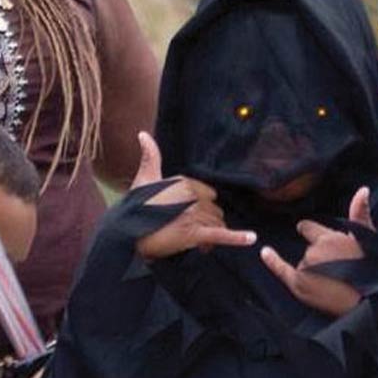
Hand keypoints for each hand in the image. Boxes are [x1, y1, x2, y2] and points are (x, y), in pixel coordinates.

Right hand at [132, 131, 257, 259]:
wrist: (126, 231)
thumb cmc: (135, 204)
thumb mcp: (144, 177)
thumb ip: (150, 155)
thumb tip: (143, 133)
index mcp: (186, 182)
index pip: (209, 194)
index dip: (202, 206)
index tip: (189, 215)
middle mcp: (193, 196)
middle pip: (215, 211)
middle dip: (207, 222)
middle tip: (191, 233)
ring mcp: (195, 215)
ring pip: (217, 223)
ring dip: (211, 234)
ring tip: (198, 244)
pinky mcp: (195, 234)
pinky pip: (220, 235)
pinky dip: (237, 238)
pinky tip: (251, 238)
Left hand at [261, 186, 371, 316]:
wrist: (367, 302)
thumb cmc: (372, 270)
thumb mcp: (368, 240)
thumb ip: (360, 213)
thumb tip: (363, 189)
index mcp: (329, 237)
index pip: (309, 229)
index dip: (314, 234)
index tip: (318, 238)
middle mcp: (314, 251)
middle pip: (308, 249)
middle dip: (319, 256)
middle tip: (338, 270)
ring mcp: (305, 268)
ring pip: (303, 264)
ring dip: (313, 270)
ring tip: (334, 282)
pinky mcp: (299, 285)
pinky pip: (281, 269)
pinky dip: (272, 261)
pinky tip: (265, 252)